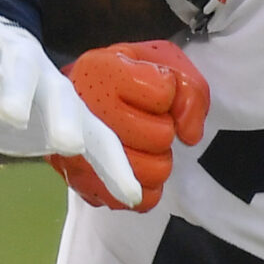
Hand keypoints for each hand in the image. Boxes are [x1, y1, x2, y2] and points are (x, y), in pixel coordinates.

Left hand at [0, 12, 143, 204]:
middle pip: (26, 69)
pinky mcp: (67, 116)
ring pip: (67, 99)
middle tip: (13, 118)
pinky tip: (131, 194)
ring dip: (70, 122)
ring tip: (69, 148)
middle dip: (24, 91)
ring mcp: (49, 85)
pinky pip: (97, 137)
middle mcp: (19, 56)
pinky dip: (114, 162)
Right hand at [46, 41, 207, 211]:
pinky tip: (135, 169)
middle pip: (159, 137)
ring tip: (138, 144)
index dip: (167, 91)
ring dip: (156, 159)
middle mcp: (79, 113)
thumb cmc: (124, 79)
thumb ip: (188, 88)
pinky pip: (140, 200)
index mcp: (99, 71)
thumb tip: (188, 136)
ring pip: (153, 171)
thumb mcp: (162, 63)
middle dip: (161, 128)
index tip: (147, 87)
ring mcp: (76, 154)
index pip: (163, 93)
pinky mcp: (83, 186)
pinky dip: (147, 188)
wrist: (78, 97)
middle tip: (143, 120)